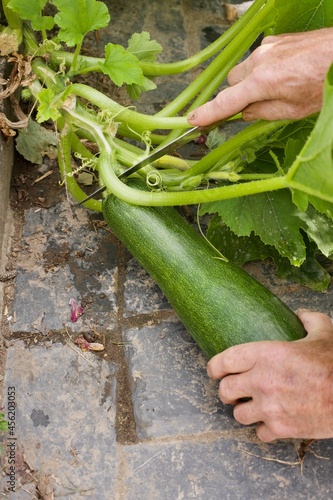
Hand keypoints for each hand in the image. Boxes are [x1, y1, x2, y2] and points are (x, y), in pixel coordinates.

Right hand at [188, 28, 332, 123]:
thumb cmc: (322, 84)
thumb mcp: (293, 111)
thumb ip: (263, 113)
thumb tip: (245, 113)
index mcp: (262, 82)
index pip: (225, 102)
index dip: (208, 113)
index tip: (193, 120)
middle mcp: (258, 61)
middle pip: (232, 82)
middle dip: (237, 96)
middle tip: (252, 107)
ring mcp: (267, 47)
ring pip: (244, 70)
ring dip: (250, 82)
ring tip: (275, 89)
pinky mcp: (276, 40)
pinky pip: (258, 59)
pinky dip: (262, 70)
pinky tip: (282, 75)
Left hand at [207, 310, 332, 441]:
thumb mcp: (323, 331)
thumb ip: (307, 320)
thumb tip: (299, 314)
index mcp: (265, 354)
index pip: (224, 361)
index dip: (214, 367)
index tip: (215, 371)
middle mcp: (261, 380)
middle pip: (224, 391)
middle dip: (227, 391)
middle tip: (234, 391)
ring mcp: (269, 407)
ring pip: (238, 415)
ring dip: (243, 411)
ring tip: (252, 407)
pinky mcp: (281, 428)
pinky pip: (259, 433)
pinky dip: (263, 429)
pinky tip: (271, 422)